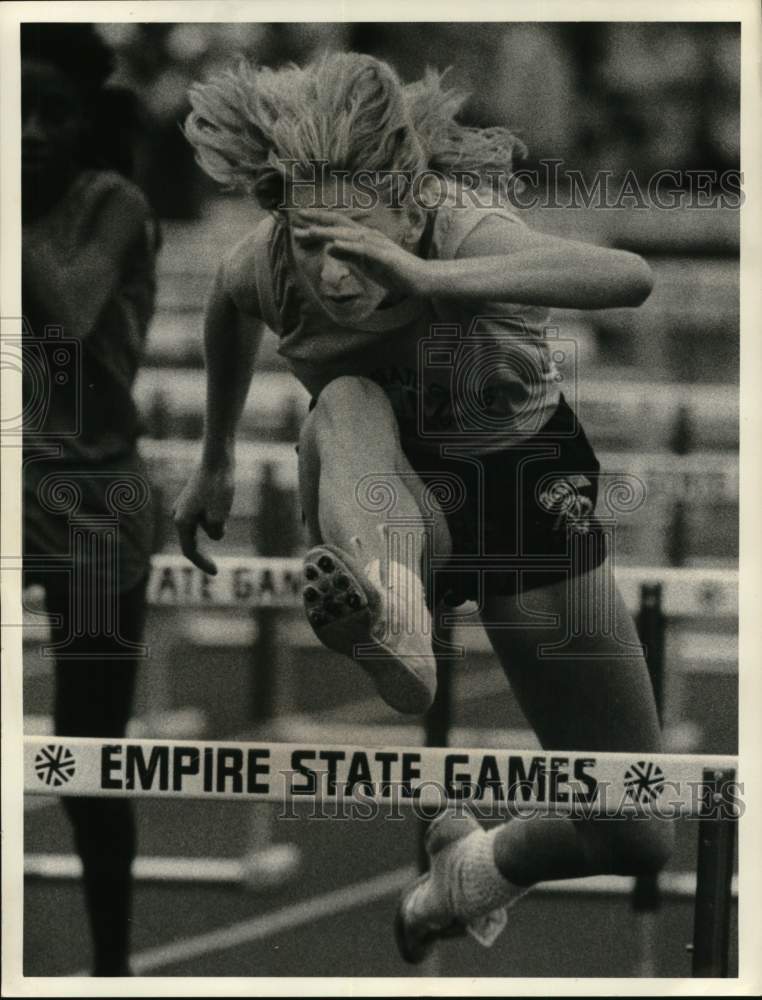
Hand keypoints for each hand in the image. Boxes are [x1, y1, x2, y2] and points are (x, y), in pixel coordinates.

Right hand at [172, 459, 234, 574]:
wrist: (217, 460)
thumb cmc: (218, 487)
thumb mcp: (220, 515)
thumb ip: (216, 531)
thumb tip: (215, 534)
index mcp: (181, 521)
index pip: (189, 551)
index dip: (202, 563)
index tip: (216, 572)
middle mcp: (178, 514)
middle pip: (192, 541)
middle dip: (204, 551)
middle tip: (216, 568)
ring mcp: (184, 506)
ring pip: (202, 527)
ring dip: (215, 524)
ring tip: (223, 502)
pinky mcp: (192, 499)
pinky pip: (204, 516)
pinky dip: (214, 516)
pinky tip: (221, 498)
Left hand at [292, 209, 431, 297]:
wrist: (419, 279)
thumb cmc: (393, 272)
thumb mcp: (365, 264)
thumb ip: (348, 255)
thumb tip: (328, 247)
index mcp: (364, 237)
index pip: (338, 225)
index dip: (319, 221)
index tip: (300, 220)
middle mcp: (370, 236)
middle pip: (340, 225)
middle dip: (318, 221)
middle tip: (298, 216)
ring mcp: (377, 245)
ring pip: (349, 235)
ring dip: (329, 232)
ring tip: (310, 231)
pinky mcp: (384, 257)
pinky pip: (364, 250)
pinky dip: (349, 245)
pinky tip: (335, 243)